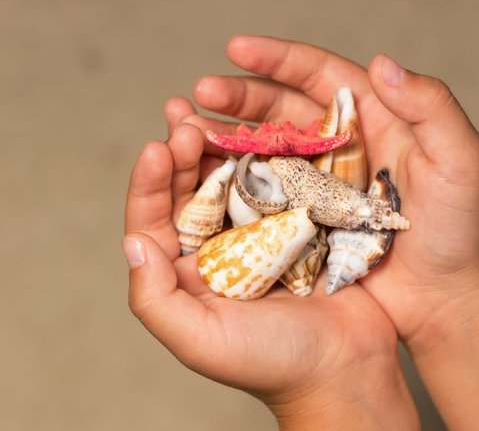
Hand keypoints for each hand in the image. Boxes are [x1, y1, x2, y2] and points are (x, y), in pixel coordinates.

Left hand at [123, 117, 417, 428]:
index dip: (149, 183)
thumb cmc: (271, 364)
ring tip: (212, 108)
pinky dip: (268, 152)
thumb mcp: (199, 340)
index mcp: (186, 272)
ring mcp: (256, 231)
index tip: (156, 147)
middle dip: (181, 150)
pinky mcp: (297, 221)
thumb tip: (132, 242)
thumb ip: (154, 298)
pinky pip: (276, 178)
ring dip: (220, 142)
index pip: (154, 220)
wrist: (346, 370)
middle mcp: (215, 247)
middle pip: (189, 188)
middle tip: (185, 116)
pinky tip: (263, 126)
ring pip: (229, 176)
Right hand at [186, 35, 478, 349]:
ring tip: (186, 131)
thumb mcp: (458, 161)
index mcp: (371, 117)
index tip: (236, 48)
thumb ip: (431, 107)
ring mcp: (313, 182)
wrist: (441, 299)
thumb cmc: (458, 230)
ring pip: (260, 146)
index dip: (276, 58)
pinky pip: (258, 192)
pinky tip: (202, 175)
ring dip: (222, 135)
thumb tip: (382, 63)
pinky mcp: (298, 218)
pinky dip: (229, 179)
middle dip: (236, 97)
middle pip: (277, 107)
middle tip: (198, 95)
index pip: (317, 74)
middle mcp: (335, 144)